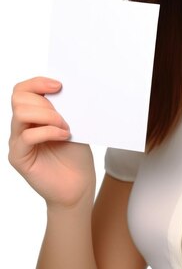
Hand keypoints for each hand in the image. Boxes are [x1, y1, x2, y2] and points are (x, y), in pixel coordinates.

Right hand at [9, 77, 95, 209]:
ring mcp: (17, 141)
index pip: (21, 90)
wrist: (78, 185)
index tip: (59, 86)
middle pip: (19, 98)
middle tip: (64, 115)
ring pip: (21, 113)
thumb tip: (61, 88)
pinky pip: (27, 136)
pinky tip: (65, 136)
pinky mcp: (18, 157)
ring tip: (65, 127)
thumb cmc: (75, 154)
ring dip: (48, 116)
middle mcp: (20, 126)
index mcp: (31, 114)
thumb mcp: (72, 124)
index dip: (37, 82)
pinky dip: (49, 132)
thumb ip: (62, 108)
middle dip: (45, 101)